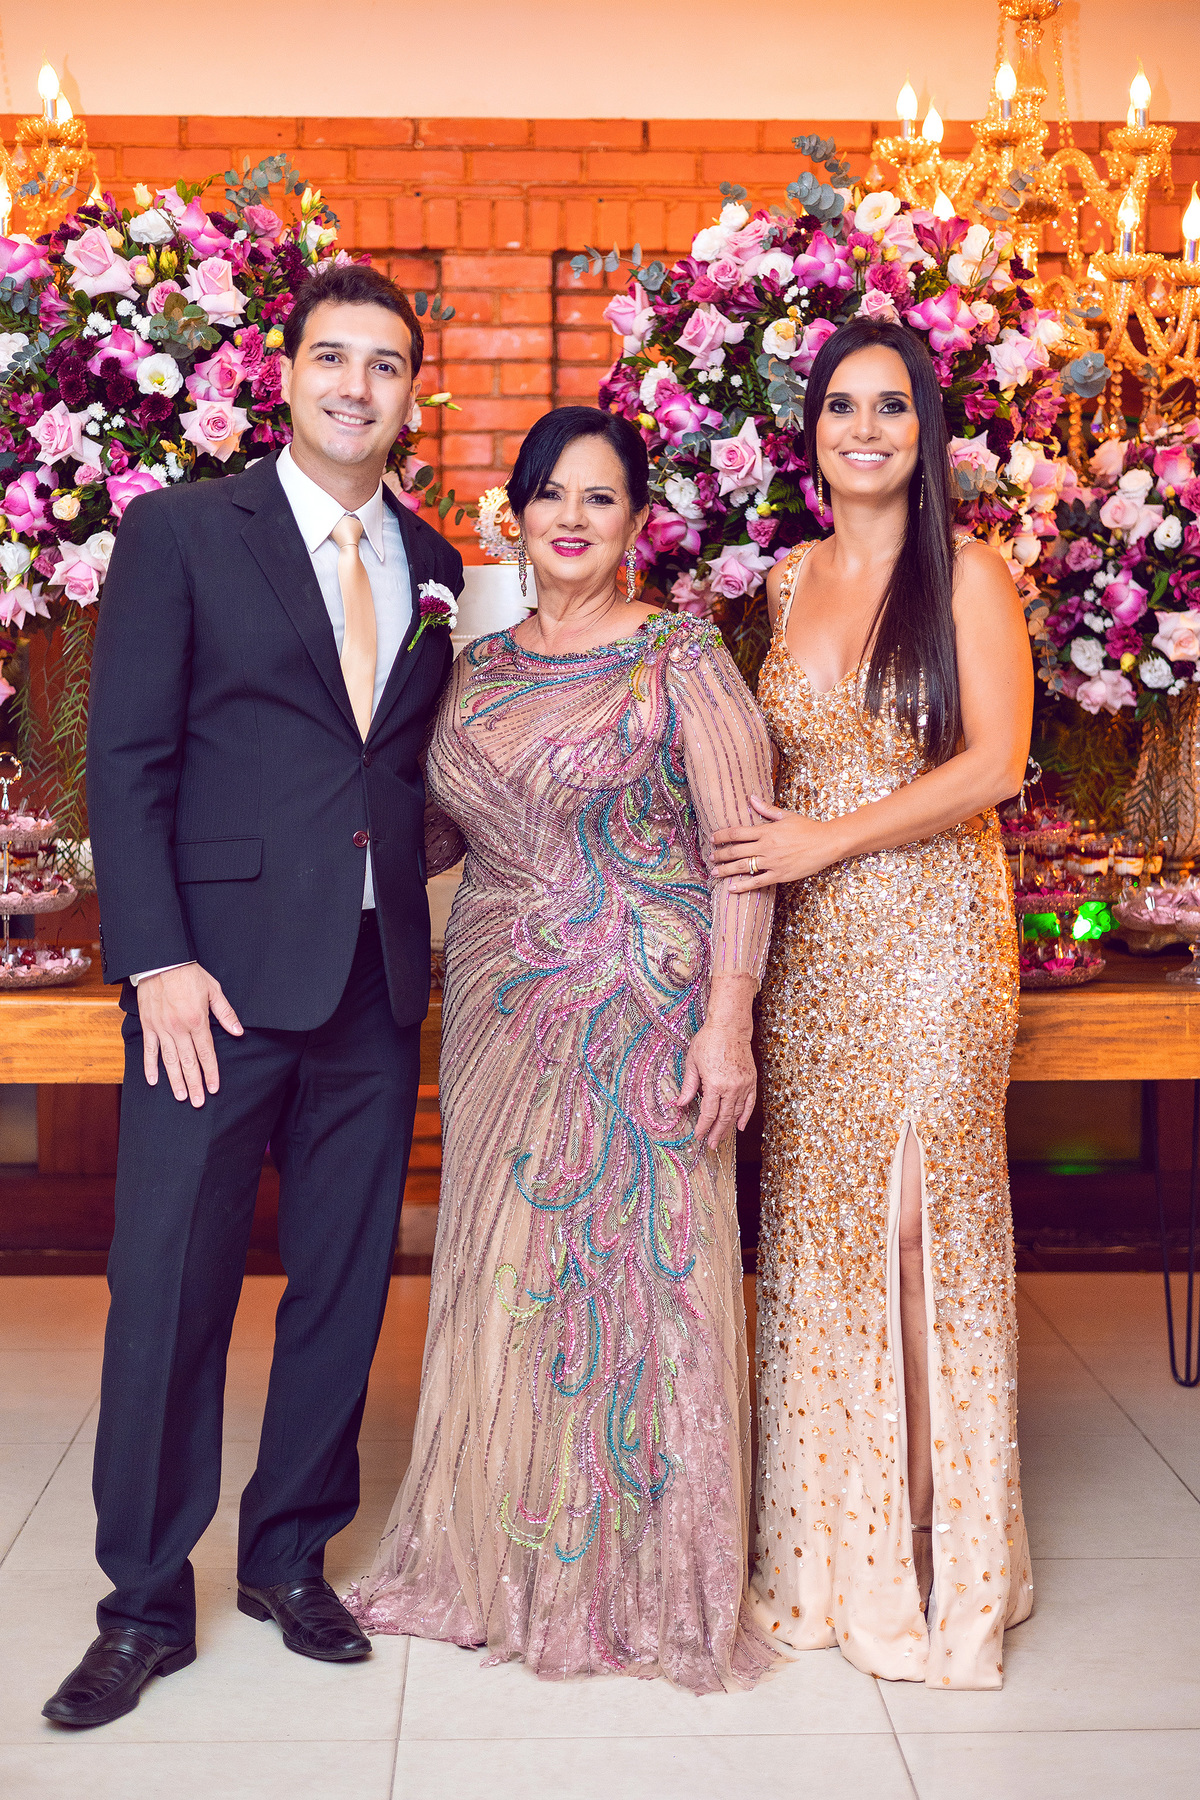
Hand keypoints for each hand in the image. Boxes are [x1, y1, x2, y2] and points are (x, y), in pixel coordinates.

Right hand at [136, 963, 243, 1105]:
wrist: (161, 961)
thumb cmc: (189, 974)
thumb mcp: (214, 990)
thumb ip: (225, 1013)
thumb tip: (238, 1031)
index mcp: (197, 1021)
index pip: (206, 1053)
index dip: (211, 1072)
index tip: (214, 1088)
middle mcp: (179, 1028)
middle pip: (188, 1062)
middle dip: (195, 1083)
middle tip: (198, 1102)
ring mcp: (161, 1028)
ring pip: (170, 1060)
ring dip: (175, 1080)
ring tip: (182, 1096)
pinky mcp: (148, 1025)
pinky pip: (149, 1050)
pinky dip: (150, 1066)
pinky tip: (154, 1081)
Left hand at [674, 1020, 756, 1150]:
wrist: (730, 1028)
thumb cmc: (708, 1041)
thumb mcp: (692, 1063)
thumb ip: (688, 1086)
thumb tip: (680, 1104)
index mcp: (715, 1084)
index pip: (709, 1113)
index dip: (703, 1127)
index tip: (699, 1135)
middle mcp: (731, 1087)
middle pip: (724, 1117)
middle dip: (717, 1133)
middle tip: (712, 1145)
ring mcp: (743, 1084)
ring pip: (737, 1112)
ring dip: (729, 1126)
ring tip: (722, 1137)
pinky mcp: (751, 1080)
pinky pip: (750, 1103)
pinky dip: (745, 1115)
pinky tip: (741, 1125)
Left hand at [713, 794, 841, 891]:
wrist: (826, 843)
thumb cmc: (808, 828)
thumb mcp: (786, 815)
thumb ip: (766, 809)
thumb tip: (751, 798)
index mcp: (766, 831)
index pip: (737, 833)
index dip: (722, 836)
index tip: (712, 839)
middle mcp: (765, 846)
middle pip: (735, 851)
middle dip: (720, 854)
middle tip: (710, 857)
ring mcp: (772, 862)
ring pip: (742, 866)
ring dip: (726, 870)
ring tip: (714, 872)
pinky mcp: (779, 875)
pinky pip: (757, 882)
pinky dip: (743, 886)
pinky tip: (732, 888)